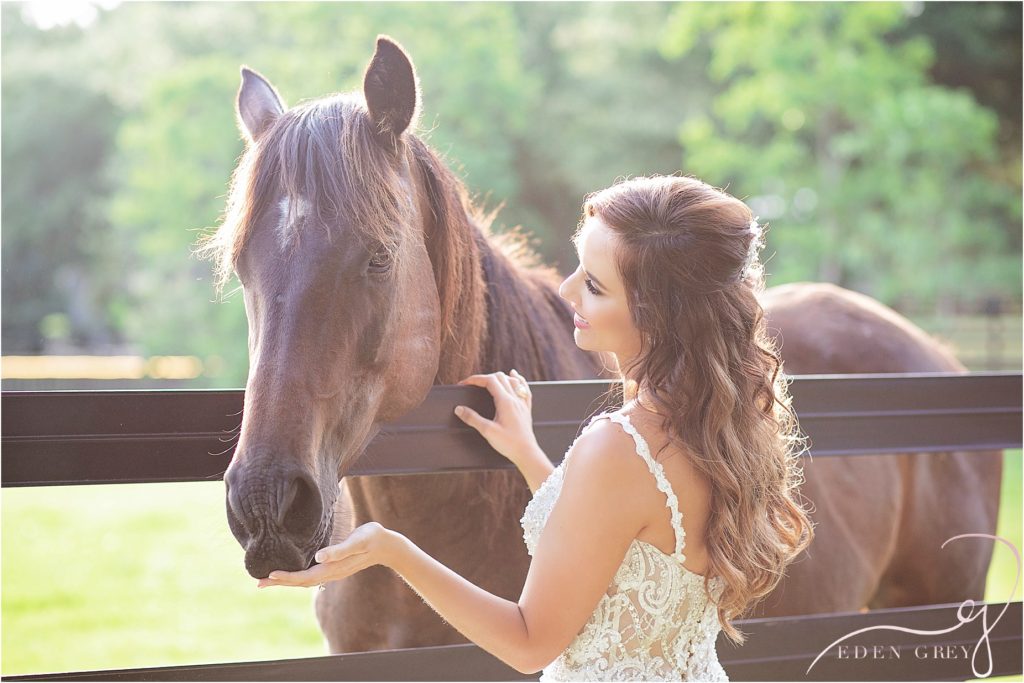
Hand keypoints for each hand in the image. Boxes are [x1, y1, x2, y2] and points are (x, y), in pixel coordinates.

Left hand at [256, 522, 397, 589]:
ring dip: (286, 581)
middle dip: (280, 582)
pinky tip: (290, 572)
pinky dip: (296, 576)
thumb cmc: (371, 538)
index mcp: (333, 568)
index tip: (270, 574)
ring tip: (268, 580)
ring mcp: (332, 572)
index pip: (305, 576)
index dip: (287, 577)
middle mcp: (330, 573)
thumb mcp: (357, 540)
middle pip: (300, 582)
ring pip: (304, 581)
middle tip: (258, 583)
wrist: (386, 545)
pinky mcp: (333, 567)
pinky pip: (310, 576)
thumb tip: (319, 557)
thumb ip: (339, 550)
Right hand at [454, 368, 539, 465]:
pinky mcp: (526, 409)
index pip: (489, 381)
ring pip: (512, 380)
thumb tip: (459, 409)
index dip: (475, 379)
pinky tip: (515, 376)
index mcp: (505, 402)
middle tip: (474, 384)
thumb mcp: (487, 431)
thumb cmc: (509, 443)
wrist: (527, 453)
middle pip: (500, 377)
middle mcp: (515, 399)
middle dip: (484, 377)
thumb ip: (472, 418)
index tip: (465, 383)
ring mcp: (522, 403)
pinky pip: (524, 388)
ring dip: (499, 377)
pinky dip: (518, 379)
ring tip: (490, 379)